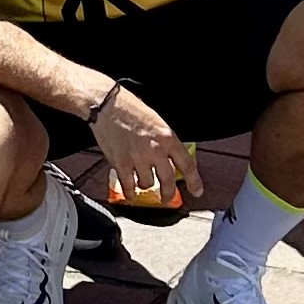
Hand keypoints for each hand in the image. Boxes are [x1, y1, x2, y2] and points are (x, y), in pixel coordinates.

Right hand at [89, 82, 199, 206]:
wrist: (107, 105)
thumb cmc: (130, 109)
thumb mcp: (157, 122)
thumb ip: (165, 142)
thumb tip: (171, 160)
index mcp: (168, 137)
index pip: (187, 165)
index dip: (194, 181)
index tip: (197, 191)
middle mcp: (156, 150)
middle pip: (168, 180)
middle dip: (168, 193)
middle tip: (166, 198)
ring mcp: (138, 158)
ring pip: (147, 184)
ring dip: (145, 185)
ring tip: (140, 182)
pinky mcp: (121, 163)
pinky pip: (128, 186)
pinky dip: (130, 192)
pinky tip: (130, 192)